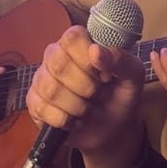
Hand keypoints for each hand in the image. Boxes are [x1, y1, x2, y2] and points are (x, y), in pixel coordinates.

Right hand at [25, 25, 145, 167]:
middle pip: (58, 62)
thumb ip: (121, 60)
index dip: (88, 58)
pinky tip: (73, 119)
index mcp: (80, 43)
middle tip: (97, 94)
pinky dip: (64, 119)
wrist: (110, 131)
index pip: (72, 37)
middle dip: (85, 86)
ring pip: (50, 88)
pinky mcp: (34, 102)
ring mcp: (42, 78)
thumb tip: (96, 51)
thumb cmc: (119, 97)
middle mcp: (56, 55)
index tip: (104, 74)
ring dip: (77, 105)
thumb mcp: (132, 78)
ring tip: (87, 108)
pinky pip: (42, 108)